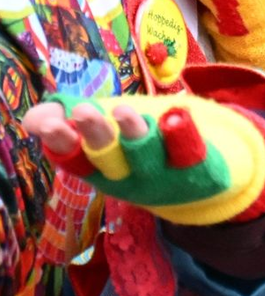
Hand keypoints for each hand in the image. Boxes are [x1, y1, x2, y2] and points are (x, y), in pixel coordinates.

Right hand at [23, 93, 264, 225]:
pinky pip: (190, 152)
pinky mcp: (196, 170)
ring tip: (125, 112)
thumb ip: (65, 123)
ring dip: (135, 132)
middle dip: (96, 135)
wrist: (199, 184)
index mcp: (98, 168)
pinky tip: (176, 116)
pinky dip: (183, 133)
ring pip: (146, 154)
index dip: (62, 142)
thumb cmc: (135, 153)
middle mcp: (126, 177)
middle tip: (83, 111)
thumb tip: (35, 118)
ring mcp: (161, 175)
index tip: (50, 124)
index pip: (74, 157)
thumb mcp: (100, 136)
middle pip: (108, 157)